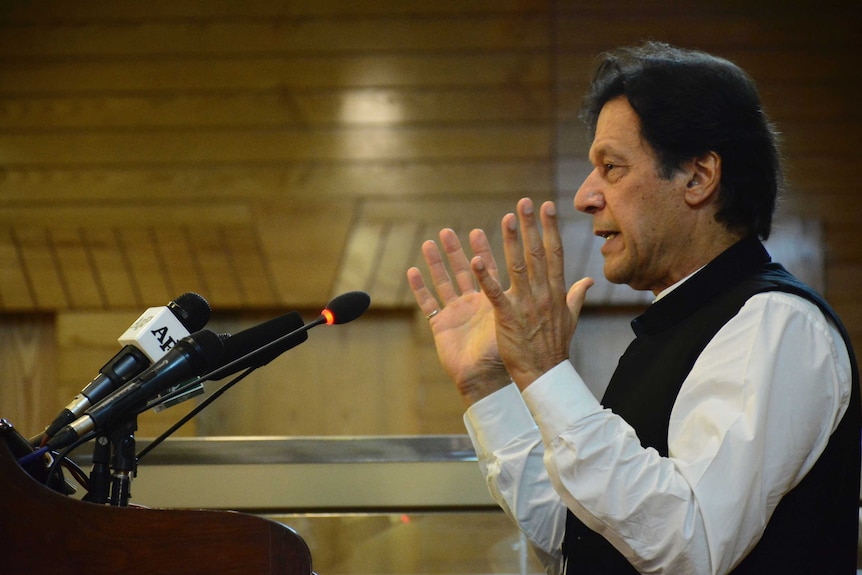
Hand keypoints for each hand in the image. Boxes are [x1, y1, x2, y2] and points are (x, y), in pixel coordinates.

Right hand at [407, 228, 509, 405]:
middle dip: (455, 251)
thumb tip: (570, 283)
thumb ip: (526, 298)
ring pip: (443, 282)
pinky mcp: (441, 325)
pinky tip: (412, 271)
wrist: (487, 379)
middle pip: (462, 271)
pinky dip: (419, 288)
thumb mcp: (515, 320)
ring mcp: (456, 313)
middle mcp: (473, 303)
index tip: (478, 231)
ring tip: (429, 243)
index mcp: (493, 301)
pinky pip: (428, 303)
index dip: (482, 250)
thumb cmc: (504, 353)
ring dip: (436, 263)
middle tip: (448, 231)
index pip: (488, 269)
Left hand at [471, 198, 592, 388]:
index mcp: (556, 292)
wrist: (545, 374)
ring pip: (518, 267)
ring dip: (510, 242)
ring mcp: (526, 305)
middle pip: (537, 253)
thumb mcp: (571, 318)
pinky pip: (495, 294)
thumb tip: (589, 280)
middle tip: (524, 202)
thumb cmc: (555, 347)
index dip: (550, 228)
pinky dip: (486, 277)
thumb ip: (576, 295)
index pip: (555, 253)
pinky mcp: (507, 317)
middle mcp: (543, 294)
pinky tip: (476, 260)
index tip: (546, 207)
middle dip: (531, 226)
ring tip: (506, 219)